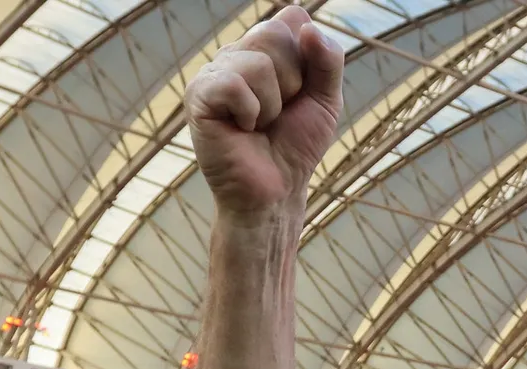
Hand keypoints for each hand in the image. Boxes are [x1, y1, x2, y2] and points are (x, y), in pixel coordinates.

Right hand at [187, 5, 344, 217]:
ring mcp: (215, 72)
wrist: (277, 190)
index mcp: (264, 48)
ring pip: (256, 63)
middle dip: (291, 81)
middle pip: (274, 34)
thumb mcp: (327, 99)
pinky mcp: (199, 96)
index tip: (300, 92)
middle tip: (279, 112)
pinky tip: (242, 129)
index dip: (307, 59)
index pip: (292, 21)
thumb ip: (328, 59)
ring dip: (271, 104)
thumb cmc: (296, 145)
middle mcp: (237, 54)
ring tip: (260, 124)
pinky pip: (234, 85)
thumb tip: (306, 23)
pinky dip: (250, 112)